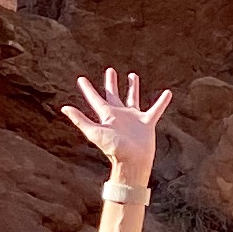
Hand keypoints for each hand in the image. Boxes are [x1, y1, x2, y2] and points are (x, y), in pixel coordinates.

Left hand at [59, 67, 170, 195]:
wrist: (132, 161)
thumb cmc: (113, 148)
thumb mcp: (95, 132)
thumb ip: (80, 120)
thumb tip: (64, 108)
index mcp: (107, 116)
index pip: (94, 99)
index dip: (87, 89)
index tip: (81, 79)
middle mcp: (119, 115)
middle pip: (113, 95)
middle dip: (111, 83)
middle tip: (110, 70)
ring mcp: (133, 118)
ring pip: (132, 98)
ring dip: (132, 87)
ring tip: (132, 75)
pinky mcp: (147, 122)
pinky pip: (156, 109)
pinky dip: (162, 102)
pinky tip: (167, 93)